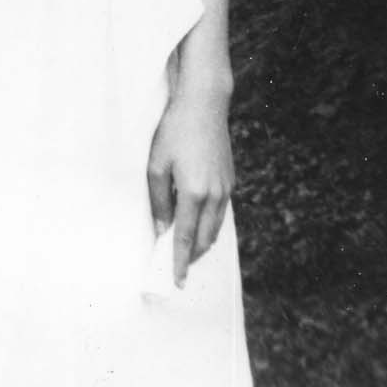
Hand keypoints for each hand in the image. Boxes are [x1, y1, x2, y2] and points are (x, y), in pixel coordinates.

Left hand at [146, 84, 233, 287]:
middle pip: (204, 239)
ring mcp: (225, 188)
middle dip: (192, 257)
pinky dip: (209, 225)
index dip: (180, 262)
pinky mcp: (230, 180)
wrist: (204, 105)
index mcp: (193, 193)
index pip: (185, 238)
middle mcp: (214, 195)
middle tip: (179, 269)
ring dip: (202, 243)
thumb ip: (159, 200)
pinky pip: (220, 213)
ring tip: (188, 252)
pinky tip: (199, 225)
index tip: (177, 281)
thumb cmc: (175, 131)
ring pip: (214, 228)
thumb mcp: (156, 164)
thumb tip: (162, 227)